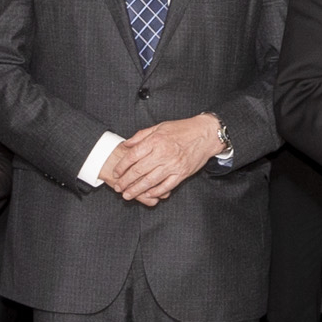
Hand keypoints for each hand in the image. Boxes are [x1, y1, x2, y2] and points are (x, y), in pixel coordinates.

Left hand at [104, 114, 226, 205]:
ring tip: (127, 195)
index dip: (122, 166)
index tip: (116, 173)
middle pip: (139, 171)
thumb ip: (141, 136)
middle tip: (118, 187)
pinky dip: (155, 192)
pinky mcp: (182, 173)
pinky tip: (147, 194)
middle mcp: (163, 154)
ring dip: (136, 190)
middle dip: (125, 181)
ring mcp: (173, 165)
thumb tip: (126, 145)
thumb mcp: (160, 126)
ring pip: (150, 181)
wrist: (206, 134)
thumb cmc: (183, 129)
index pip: (133, 156)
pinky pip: (166, 186)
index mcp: (155, 141)